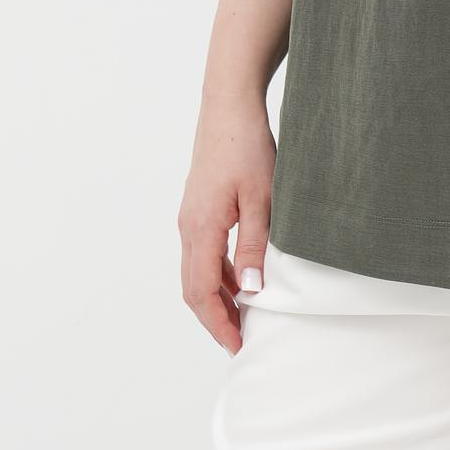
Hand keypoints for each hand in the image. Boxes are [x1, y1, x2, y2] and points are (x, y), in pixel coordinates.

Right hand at [178, 95, 275, 353]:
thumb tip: (251, 293)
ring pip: (197, 270)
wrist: (229, 105)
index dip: (218, 323)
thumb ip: (255, 247)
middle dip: (215, 317)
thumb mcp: (262, 199)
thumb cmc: (247, 146)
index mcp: (200, 227)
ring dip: (216, 296)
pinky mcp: (199, 207)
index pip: (201, 291)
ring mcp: (190, 216)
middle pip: (193, 287)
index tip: (238, 344)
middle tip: (241, 339)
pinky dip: (218, 273)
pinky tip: (240, 279)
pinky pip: (203, 251)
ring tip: (244, 316)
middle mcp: (188, 226)